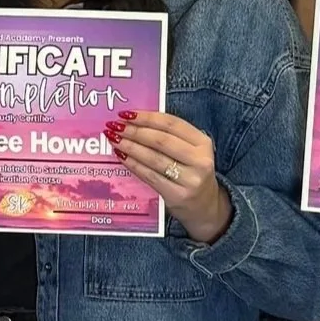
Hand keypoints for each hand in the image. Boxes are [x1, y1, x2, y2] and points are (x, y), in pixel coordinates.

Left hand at [110, 111, 232, 244]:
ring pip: (153, 158)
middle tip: (114, 126)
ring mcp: (190, 180)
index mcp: (203, 143)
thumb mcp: (191, 151)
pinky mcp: (177, 196)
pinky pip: (150, 176)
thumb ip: (170, 136)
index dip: (146, 117)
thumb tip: (134, 122)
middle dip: (134, 131)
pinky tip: (122, 156)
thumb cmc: (192, 172)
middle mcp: (200, 160)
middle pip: (161, 140)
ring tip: (114, 139)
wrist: (205, 206)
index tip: (126, 114)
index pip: (171, 124)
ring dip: (130, 147)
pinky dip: (133, 164)